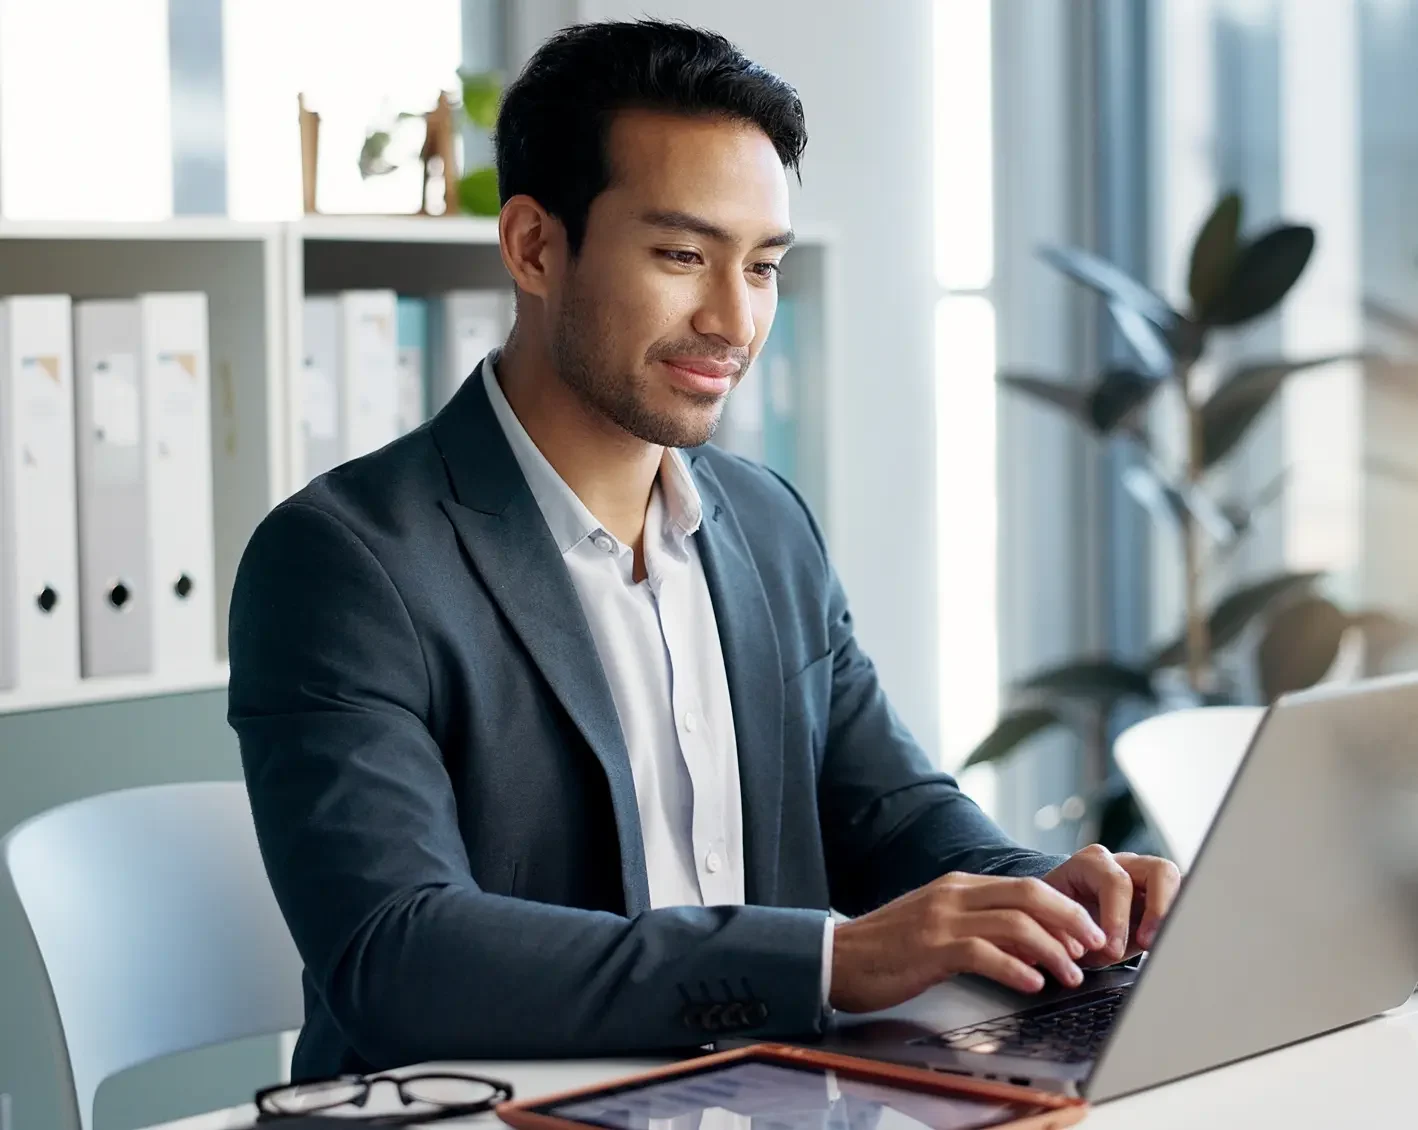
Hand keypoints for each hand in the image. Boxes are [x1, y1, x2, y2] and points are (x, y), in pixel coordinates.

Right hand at [829, 871, 1109, 1012]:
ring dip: (1053, 950)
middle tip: (1095, 947)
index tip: (1089, 934)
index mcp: (958, 886)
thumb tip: (1032, 946)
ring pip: (1014, 923)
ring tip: (1071, 975)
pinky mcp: (930, 947)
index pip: (1025, 887)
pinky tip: (1032, 984)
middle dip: (1071, 920)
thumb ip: (981, 929)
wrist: (836, 958)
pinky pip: (983, 952)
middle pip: (1029, 894)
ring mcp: (941, 918)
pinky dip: (1015, 968)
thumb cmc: (888, 949)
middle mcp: (954, 894)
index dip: (1065, 909)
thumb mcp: (939, 927)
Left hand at [1042, 844, 1181, 966]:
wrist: (1059, 918)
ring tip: (1161, 945)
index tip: (1112, 949)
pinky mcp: (1161, 894)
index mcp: (1090, 864)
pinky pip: (1182, 898)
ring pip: (1177, 882)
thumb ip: (1068, 934)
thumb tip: (1091, 948)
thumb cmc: (1057, 919)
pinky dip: (1180, 919)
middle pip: (1159, 871)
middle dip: (1158, 910)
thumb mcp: (1055, 925)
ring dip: (1173, 915)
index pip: (1115, 881)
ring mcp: (1145, 875)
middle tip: (1147, 944)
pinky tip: (1172, 942)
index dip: (1117, 918)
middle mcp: (1122, 863)